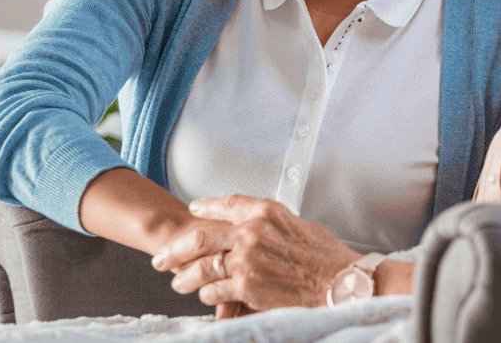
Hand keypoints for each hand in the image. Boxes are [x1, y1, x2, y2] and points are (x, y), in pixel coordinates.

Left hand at [151, 195, 361, 310]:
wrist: (339, 282)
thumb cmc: (326, 255)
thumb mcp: (300, 225)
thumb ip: (274, 223)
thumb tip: (258, 225)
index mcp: (266, 212)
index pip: (227, 204)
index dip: (206, 206)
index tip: (194, 207)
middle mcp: (251, 232)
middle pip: (200, 237)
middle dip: (175, 249)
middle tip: (161, 258)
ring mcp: (246, 261)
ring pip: (201, 268)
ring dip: (186, 277)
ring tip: (178, 282)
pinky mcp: (246, 288)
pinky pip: (214, 292)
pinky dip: (208, 295)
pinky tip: (207, 296)